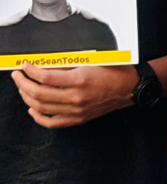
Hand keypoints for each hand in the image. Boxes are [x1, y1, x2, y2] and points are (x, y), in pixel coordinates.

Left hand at [14, 63, 137, 127]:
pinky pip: (52, 122)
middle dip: (23, 83)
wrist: (131, 87)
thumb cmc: (116, 72)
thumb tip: (46, 66)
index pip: (44, 77)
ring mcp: (76, 110)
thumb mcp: (91, 61)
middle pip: (38, 93)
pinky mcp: (78, 118)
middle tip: (18, 76)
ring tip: (23, 88)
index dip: (30, 71)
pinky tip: (32, 109)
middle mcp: (76, 97)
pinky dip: (38, 117)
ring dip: (27, 97)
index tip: (25, 66)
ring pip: (41, 107)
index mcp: (80, 79)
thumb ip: (67, 65)